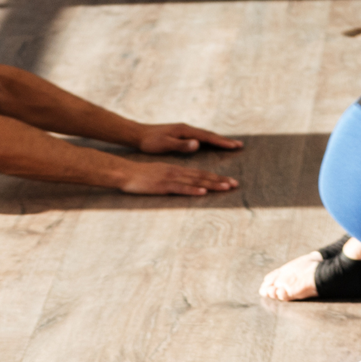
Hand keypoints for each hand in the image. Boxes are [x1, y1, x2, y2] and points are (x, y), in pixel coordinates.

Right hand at [118, 159, 238, 195]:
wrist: (124, 172)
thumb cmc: (139, 176)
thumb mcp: (159, 175)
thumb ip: (172, 179)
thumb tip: (182, 185)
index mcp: (176, 170)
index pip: (200, 173)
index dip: (216, 177)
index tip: (229, 181)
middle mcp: (176, 172)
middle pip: (202, 176)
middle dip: (220, 180)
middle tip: (236, 184)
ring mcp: (170, 178)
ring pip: (195, 181)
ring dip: (212, 184)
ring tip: (226, 188)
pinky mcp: (163, 186)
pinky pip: (180, 188)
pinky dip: (193, 190)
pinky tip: (203, 192)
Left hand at [135, 122, 243, 154]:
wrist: (138, 134)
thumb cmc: (150, 141)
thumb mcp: (164, 144)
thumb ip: (181, 145)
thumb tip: (198, 143)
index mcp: (185, 131)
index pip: (207, 137)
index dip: (222, 142)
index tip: (235, 146)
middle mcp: (187, 129)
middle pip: (209, 135)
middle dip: (225, 141)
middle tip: (239, 145)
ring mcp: (184, 131)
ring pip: (206, 136)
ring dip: (218, 140)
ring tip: (230, 145)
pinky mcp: (181, 135)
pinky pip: (200, 138)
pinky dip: (209, 141)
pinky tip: (212, 144)